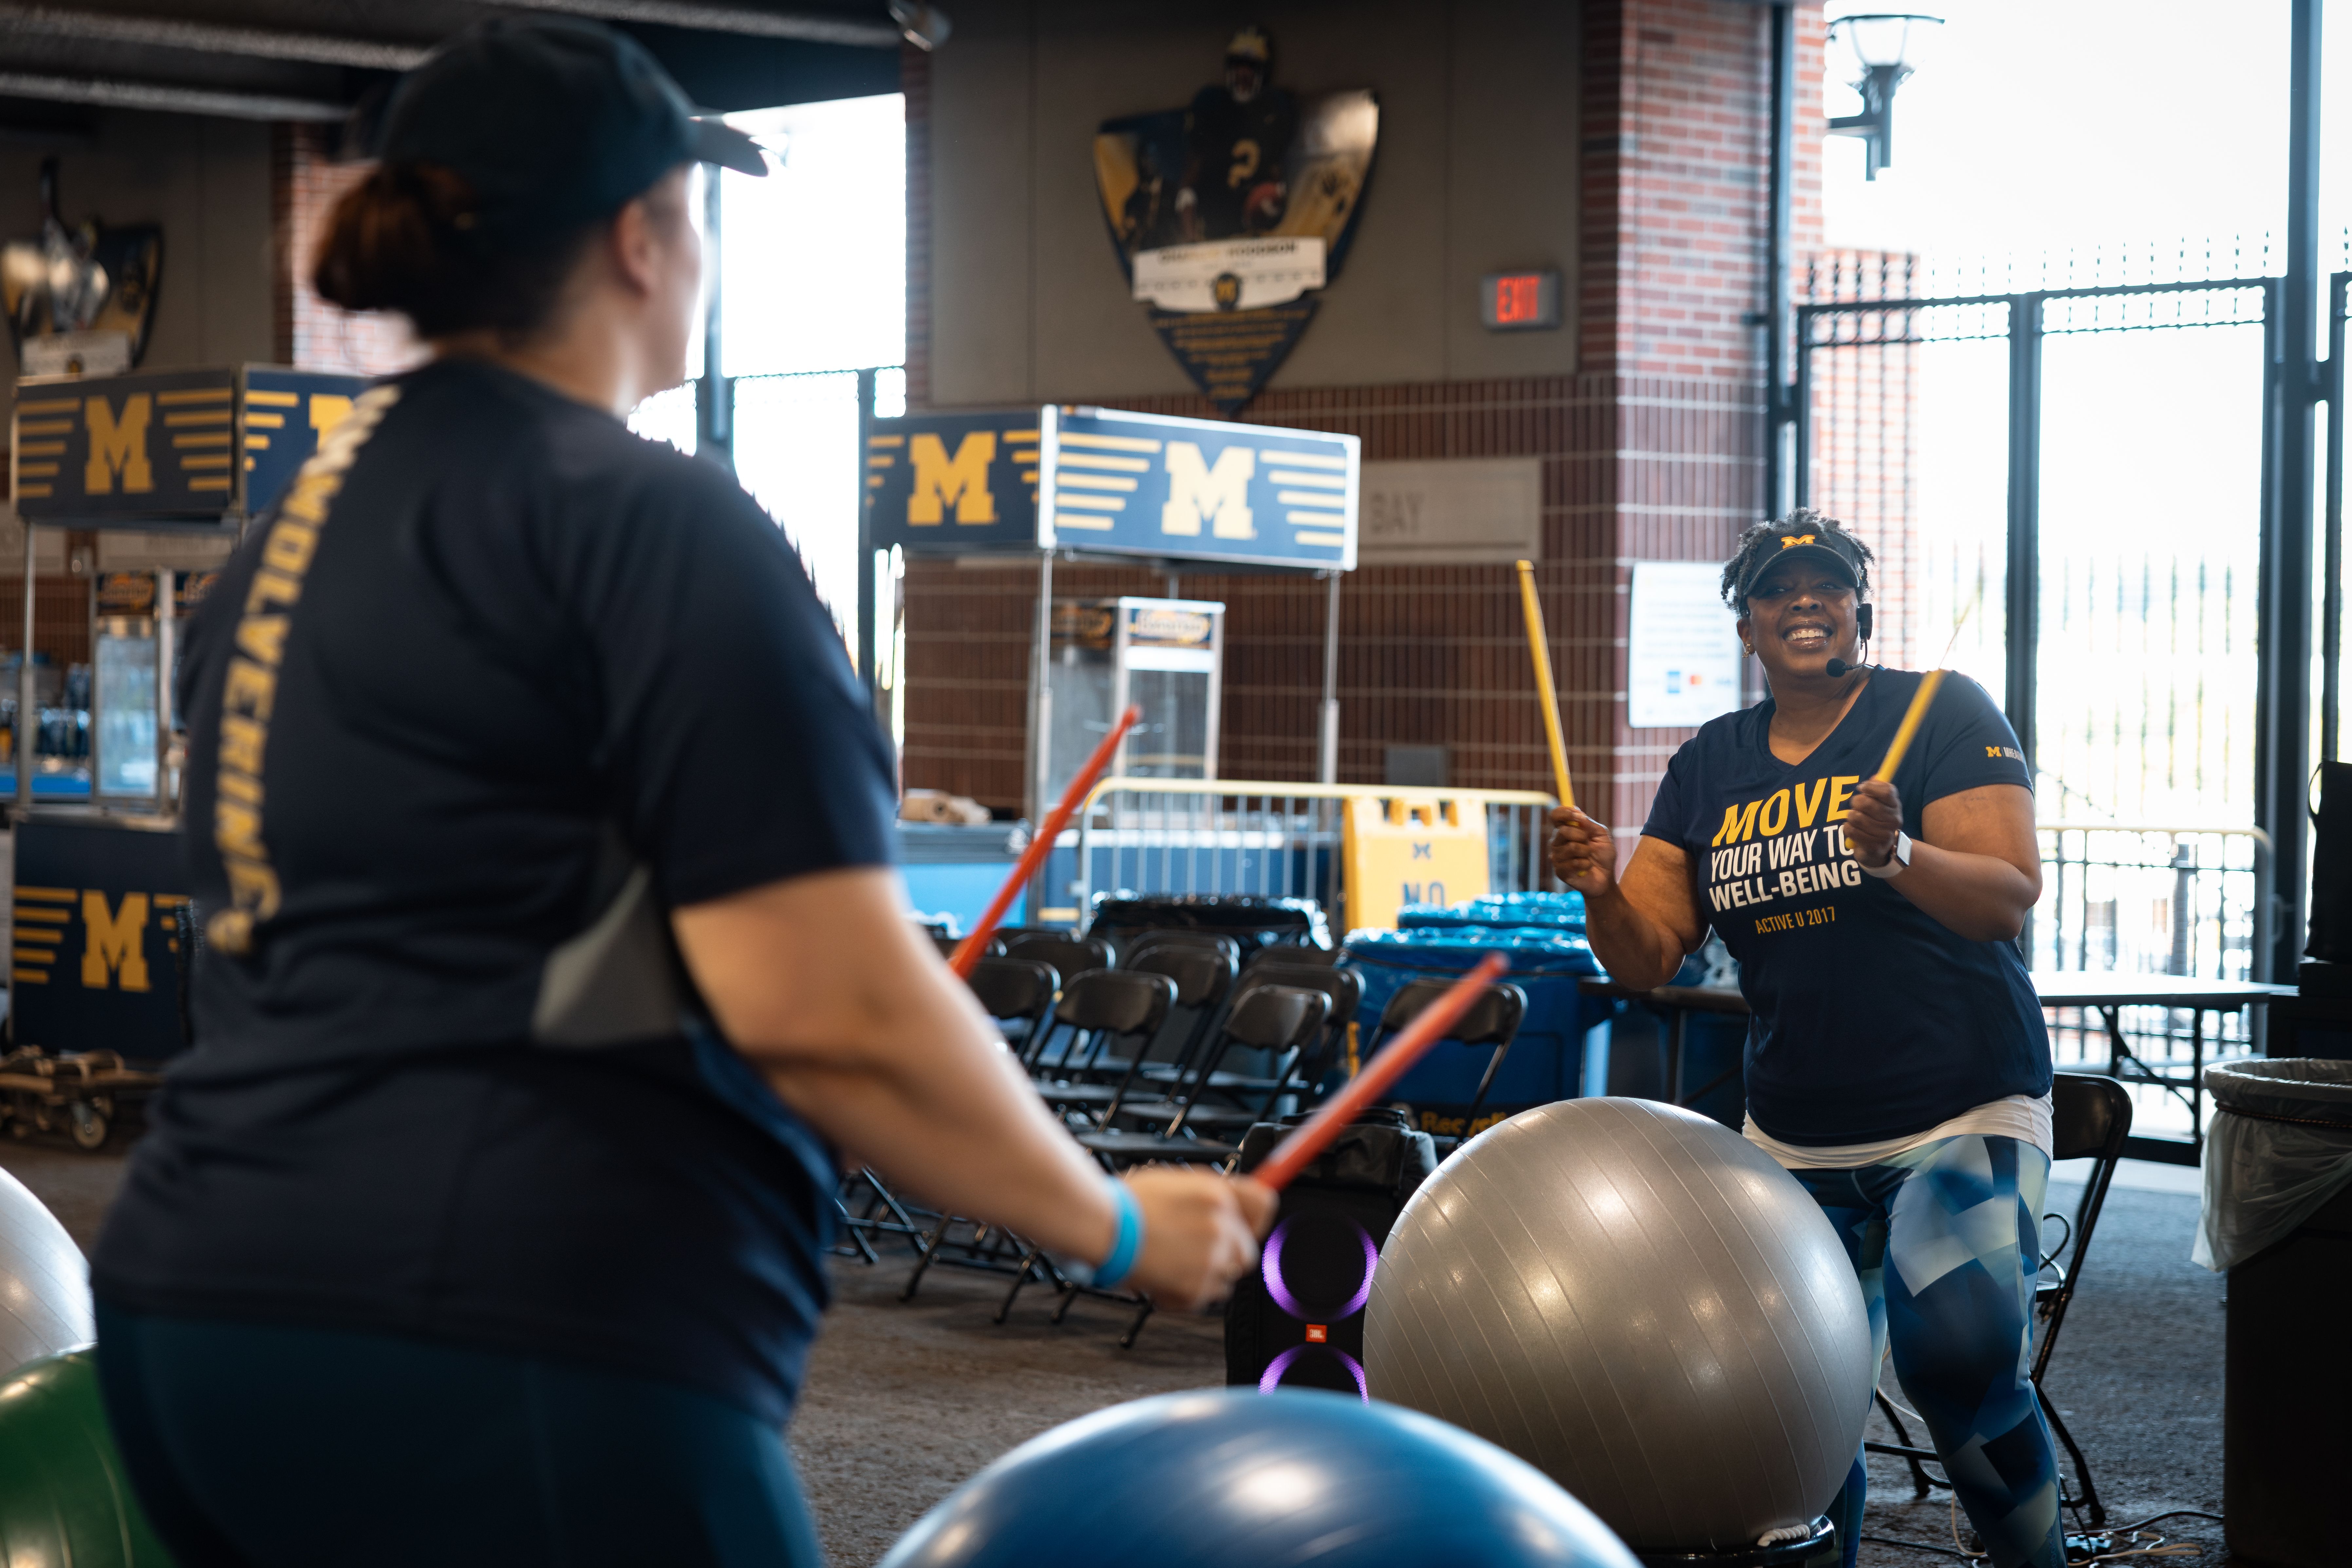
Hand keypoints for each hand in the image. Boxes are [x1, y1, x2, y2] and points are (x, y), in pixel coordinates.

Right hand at [1120, 1166, 1276, 1309]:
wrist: (1101, 1226)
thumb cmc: (1129, 1203)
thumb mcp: (1176, 1181)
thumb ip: (1211, 1193)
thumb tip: (1233, 1203)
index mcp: (1218, 1194)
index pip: (1263, 1204)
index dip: (1253, 1218)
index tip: (1246, 1225)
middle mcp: (1221, 1226)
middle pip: (1247, 1250)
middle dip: (1225, 1253)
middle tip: (1193, 1250)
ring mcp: (1210, 1260)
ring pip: (1226, 1278)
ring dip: (1205, 1275)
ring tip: (1172, 1262)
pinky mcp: (1195, 1289)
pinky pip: (1203, 1299)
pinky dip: (1185, 1293)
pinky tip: (1162, 1276)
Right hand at [1546, 806, 1617, 895]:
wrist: (1606, 878)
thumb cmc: (1603, 856)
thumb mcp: (1602, 836)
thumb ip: (1591, 825)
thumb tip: (1579, 815)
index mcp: (1566, 830)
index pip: (1556, 816)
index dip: (1564, 812)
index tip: (1579, 816)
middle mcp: (1558, 842)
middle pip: (1562, 831)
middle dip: (1581, 835)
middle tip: (1589, 843)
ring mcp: (1557, 857)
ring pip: (1570, 847)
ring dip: (1586, 852)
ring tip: (1589, 857)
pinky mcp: (1560, 871)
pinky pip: (1573, 863)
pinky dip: (1586, 864)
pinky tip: (1586, 867)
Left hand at [1841, 778, 1903, 867]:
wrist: (1879, 850)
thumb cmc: (1876, 820)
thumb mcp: (1879, 803)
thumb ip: (1877, 788)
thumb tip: (1875, 777)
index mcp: (1895, 806)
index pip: (1886, 791)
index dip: (1870, 787)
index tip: (1861, 788)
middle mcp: (1894, 820)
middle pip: (1866, 803)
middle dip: (1855, 803)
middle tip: (1855, 807)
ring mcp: (1885, 834)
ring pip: (1856, 817)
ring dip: (1850, 817)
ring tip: (1855, 820)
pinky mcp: (1874, 846)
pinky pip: (1851, 831)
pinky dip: (1848, 829)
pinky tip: (1853, 830)